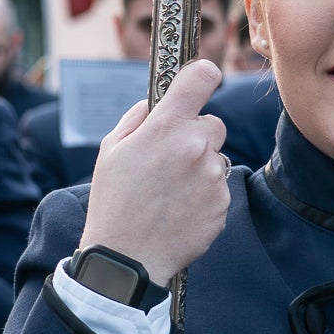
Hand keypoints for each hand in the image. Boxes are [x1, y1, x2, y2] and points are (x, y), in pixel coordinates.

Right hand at [79, 60, 228, 285]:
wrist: (126, 258)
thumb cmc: (113, 202)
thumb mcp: (110, 150)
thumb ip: (138, 117)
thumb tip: (157, 102)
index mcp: (166, 127)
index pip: (203, 77)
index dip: (203, 75)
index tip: (200, 81)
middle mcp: (196, 147)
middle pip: (213, 124)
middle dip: (195, 136)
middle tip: (169, 159)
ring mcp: (213, 177)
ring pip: (216, 158)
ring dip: (199, 168)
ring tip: (169, 191)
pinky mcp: (223, 204)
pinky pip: (219, 188)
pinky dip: (204, 195)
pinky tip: (179, 210)